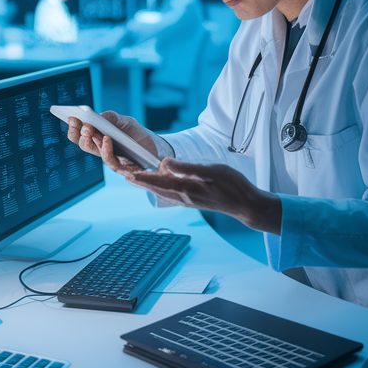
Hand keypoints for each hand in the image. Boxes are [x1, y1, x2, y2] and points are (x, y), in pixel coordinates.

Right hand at [66, 110, 157, 175]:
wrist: (155, 147)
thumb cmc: (136, 134)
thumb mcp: (125, 122)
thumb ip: (112, 118)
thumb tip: (97, 116)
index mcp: (97, 138)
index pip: (80, 135)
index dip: (73, 127)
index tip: (71, 116)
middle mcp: (101, 150)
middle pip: (83, 144)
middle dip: (79, 133)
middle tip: (80, 123)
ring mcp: (110, 159)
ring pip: (94, 152)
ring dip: (89, 140)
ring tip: (89, 129)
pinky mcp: (123, 168)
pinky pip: (110, 161)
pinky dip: (106, 149)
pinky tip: (106, 138)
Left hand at [126, 159, 282, 235]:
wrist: (245, 204)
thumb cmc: (232, 185)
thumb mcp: (210, 170)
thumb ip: (186, 167)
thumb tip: (164, 163)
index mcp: (186, 189)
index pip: (159, 181)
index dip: (143, 176)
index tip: (127, 172)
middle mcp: (182, 197)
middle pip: (155, 188)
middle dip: (139, 180)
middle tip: (123, 172)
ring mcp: (186, 200)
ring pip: (161, 191)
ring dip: (147, 184)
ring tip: (133, 177)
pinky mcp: (190, 200)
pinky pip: (169, 193)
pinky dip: (158, 186)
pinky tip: (157, 182)